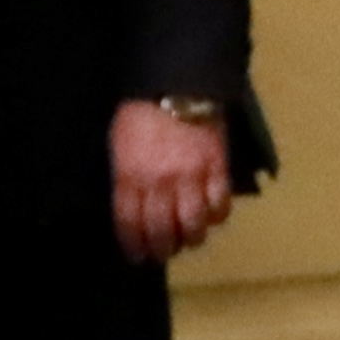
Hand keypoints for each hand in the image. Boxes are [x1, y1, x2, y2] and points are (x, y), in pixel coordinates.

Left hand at [109, 100, 232, 263]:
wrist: (176, 84)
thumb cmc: (142, 113)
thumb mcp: (120, 146)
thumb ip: (125, 179)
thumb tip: (132, 208)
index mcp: (130, 176)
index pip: (130, 224)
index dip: (135, 245)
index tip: (138, 255)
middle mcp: (160, 182)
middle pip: (162, 230)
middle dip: (162, 249)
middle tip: (163, 252)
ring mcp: (191, 176)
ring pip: (193, 224)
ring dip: (191, 238)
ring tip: (189, 238)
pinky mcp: (216, 168)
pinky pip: (220, 204)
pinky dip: (216, 216)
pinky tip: (211, 216)